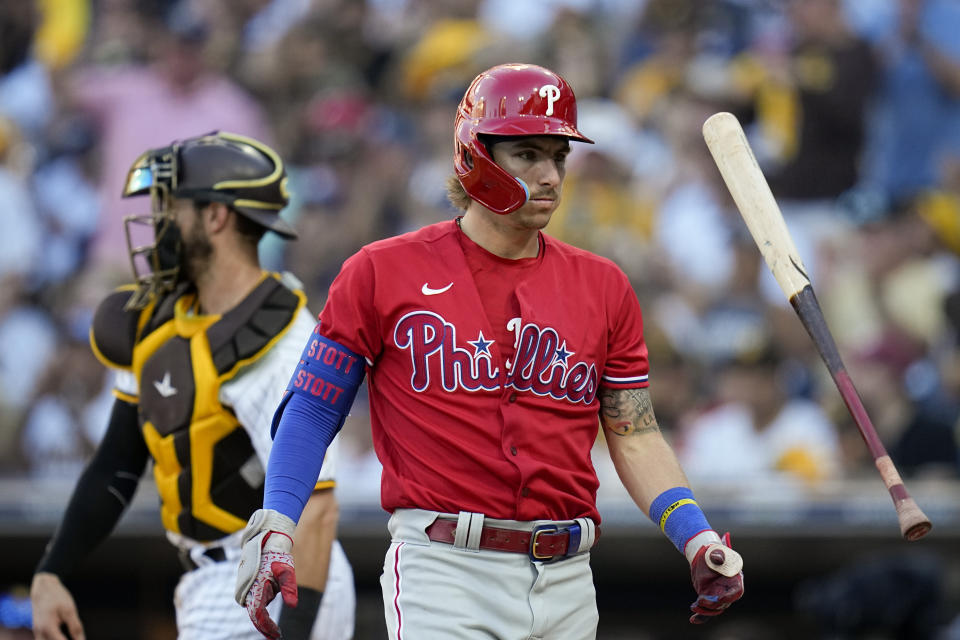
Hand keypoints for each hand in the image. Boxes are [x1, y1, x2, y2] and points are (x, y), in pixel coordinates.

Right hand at [30, 572, 84, 639]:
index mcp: (48, 628)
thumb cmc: (57, 597)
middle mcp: (39, 633)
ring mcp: (37, 633)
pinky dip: (54, 639)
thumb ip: (75, 627)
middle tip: (77, 637)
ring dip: (58, 639)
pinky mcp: (38, 631)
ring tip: (70, 635)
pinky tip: (63, 636)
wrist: (43, 588)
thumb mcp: (69, 610)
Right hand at [235, 509, 298, 638]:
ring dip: (263, 612)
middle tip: (275, 634)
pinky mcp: (249, 582)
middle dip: (265, 624)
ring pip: (256, 605)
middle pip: (256, 613)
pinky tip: (270, 595)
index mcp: (255, 589)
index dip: (267, 627)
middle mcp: (247, 590)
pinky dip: (262, 602)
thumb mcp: (287, 571)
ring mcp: (246, 586)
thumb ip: (289, 588)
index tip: (276, 635)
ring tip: (274, 617)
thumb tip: (293, 605)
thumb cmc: (277, 554)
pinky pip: (255, 597)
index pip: (259, 616)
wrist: (267, 537)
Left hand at [689, 532, 743, 623]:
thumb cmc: (713, 552)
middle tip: (700, 600)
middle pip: (724, 603)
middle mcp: (727, 590)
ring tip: (694, 606)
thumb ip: (718, 555)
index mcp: (734, 579)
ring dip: (705, 610)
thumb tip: (716, 558)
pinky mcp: (708, 597)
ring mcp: (718, 595)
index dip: (729, 597)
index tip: (721, 598)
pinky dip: (701, 616)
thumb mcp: (716, 552)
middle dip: (713, 604)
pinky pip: (706, 609)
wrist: (704, 556)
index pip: (736, 592)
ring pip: (714, 609)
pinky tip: (693, 619)